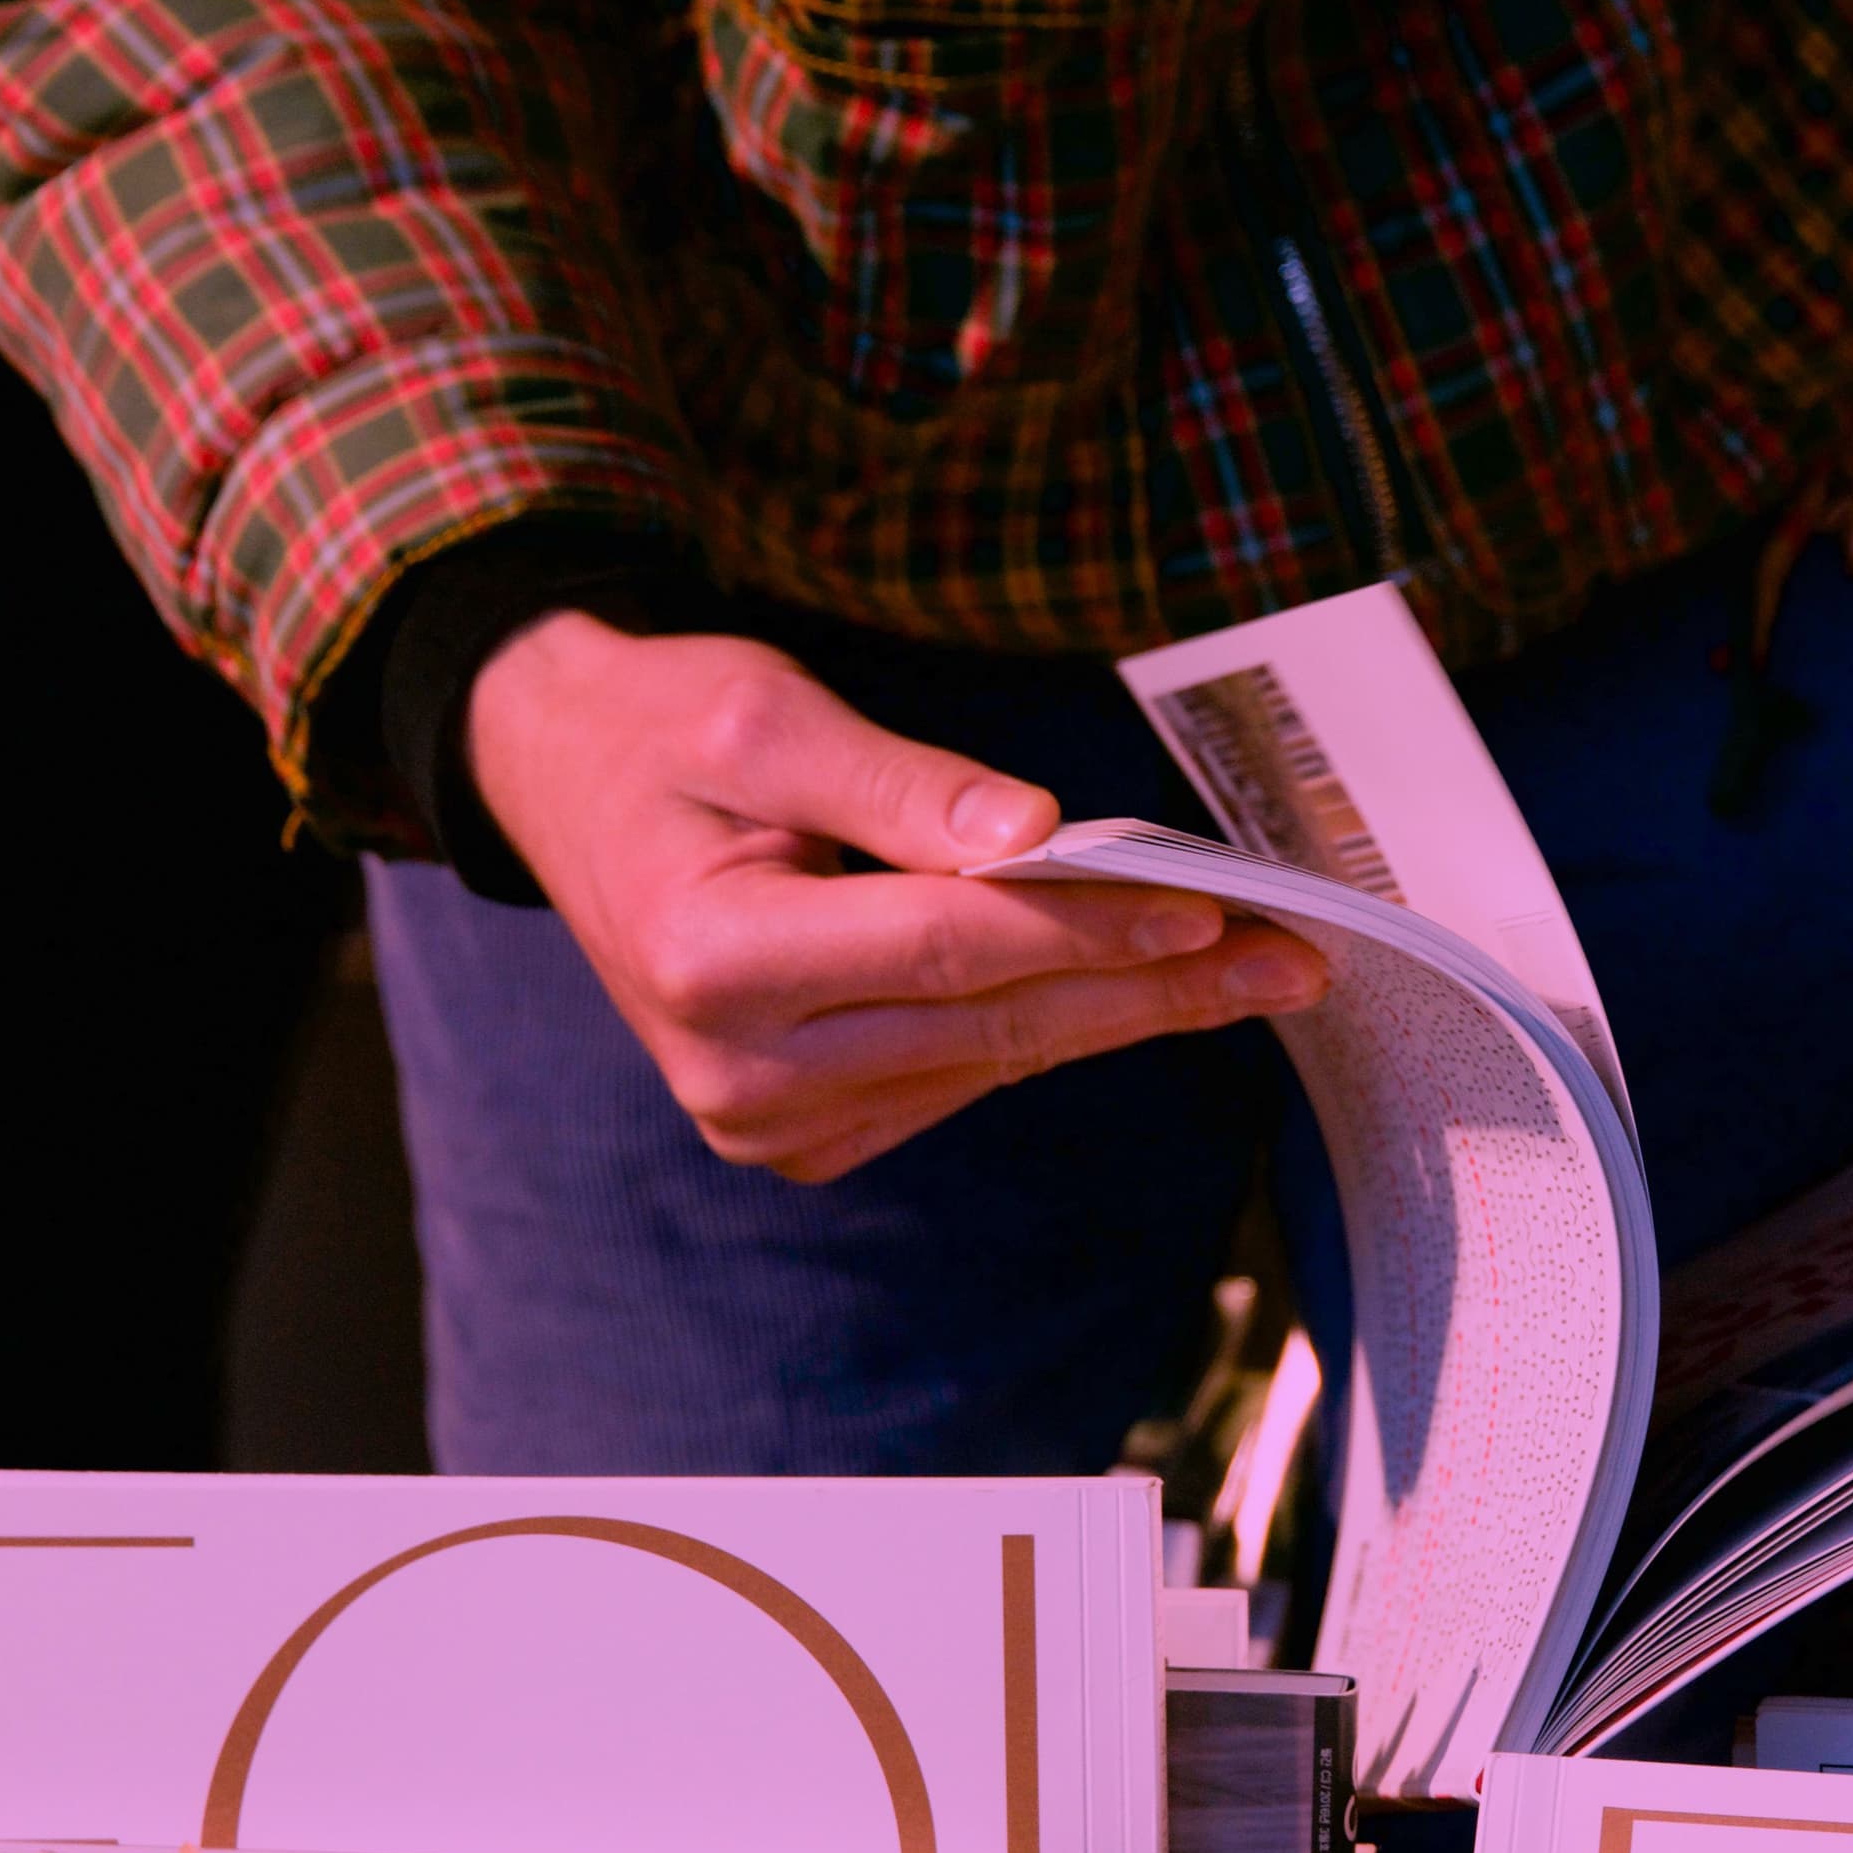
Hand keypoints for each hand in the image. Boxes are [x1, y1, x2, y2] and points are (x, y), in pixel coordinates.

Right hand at [468, 612, 1329, 1180]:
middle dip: (1153, 989)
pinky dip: (1046, 1029)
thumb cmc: (662, 732)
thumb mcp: (762, 715)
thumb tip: (1035, 832)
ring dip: (1120, 1012)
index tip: (1213, 908)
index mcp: (715, 958)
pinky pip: (958, 1078)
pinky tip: (1132, 990)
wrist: (562, 787)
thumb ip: (900, 782)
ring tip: (1248, 971)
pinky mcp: (798, 1136)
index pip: (952, 945)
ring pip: (991, 1060)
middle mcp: (736, 1069)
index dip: (1091, 928)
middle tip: (1291, 962)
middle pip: (994, 1023)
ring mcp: (765, 1121)